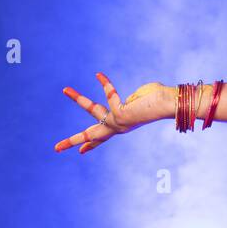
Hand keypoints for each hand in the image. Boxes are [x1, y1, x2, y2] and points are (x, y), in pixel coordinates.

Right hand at [54, 73, 170, 153]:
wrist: (172, 103)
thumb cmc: (160, 99)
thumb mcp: (139, 100)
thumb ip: (128, 100)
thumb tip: (126, 101)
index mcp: (123, 124)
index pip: (104, 137)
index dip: (92, 144)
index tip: (81, 152)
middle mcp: (119, 126)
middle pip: (91, 135)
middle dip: (72, 141)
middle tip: (55, 148)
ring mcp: (118, 122)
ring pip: (92, 110)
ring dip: (78, 97)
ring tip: (64, 89)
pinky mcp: (120, 114)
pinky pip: (110, 95)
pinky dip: (106, 84)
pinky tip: (99, 75)